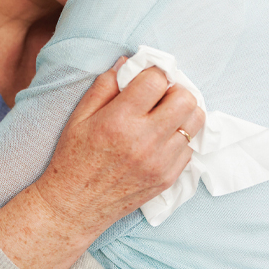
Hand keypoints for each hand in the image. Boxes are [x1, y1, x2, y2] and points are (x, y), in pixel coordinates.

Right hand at [34, 60, 202, 236]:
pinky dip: (178, 138)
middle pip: (185, 98)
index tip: (146, 78)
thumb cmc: (73, 158)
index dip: (153, 73)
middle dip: (174, 90)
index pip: (156, 80)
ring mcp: (160, 161)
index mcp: (120, 120)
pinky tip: (159, 140)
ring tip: (164, 116)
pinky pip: (190, 147)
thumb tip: (127, 63)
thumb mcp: (79, 117)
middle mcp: (145, 140)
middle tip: (159, 96)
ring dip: (181, 113)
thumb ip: (105, 86)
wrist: (75, 206)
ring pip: (195, 122)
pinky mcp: (168, 178)